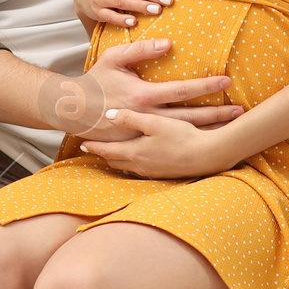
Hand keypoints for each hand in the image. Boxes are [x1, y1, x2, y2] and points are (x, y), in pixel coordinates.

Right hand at [47, 39, 241, 141]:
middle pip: (190, 117)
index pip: (182, 90)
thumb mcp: (114, 58)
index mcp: (143, 95)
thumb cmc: (96, 80)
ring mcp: (144, 134)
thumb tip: (168, 43)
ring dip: (208, 129)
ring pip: (183, 133)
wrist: (73, 110)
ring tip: (230, 126)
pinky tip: (206, 141)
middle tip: (240, 110)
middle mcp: (147, 117)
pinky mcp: (140, 145)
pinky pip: (170, 144)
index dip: (206, 86)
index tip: (226, 81)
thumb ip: (141, 49)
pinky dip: (190, 143)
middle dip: (217, 113)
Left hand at [79, 108, 236, 179]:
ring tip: (109, 151)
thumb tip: (108, 115)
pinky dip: (130, 162)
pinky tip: (134, 157)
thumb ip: (130, 118)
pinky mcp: (162, 173)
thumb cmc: (181, 137)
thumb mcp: (154, 123)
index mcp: (134, 152)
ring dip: (116, 158)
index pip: (106, 150)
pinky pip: (138, 168)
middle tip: (91, 147)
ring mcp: (151, 171)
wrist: (208, 156)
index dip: (93, 145)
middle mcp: (139, 165)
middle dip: (102, 153)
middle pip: (114, 160)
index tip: (81, 141)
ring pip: (126, 165)